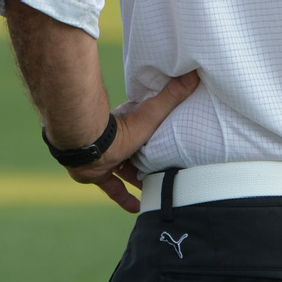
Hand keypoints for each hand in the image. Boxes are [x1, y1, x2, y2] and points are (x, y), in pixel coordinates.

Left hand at [69, 70, 200, 212]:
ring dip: (140, 179)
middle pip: (139, 152)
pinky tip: (136, 208)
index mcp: (131, 124)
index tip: (173, 140)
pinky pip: (112, 188)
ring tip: (158, 189)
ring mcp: (107, 159)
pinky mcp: (97, 175)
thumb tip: (194, 73)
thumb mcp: (152, 114)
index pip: (149, 128)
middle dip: (151, 160)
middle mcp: (118, 141)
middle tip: (169, 169)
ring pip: (127, 171)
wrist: (87, 144)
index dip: (160, 134)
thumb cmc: (120, 128)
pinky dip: (123, 198)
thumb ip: (171, 96)